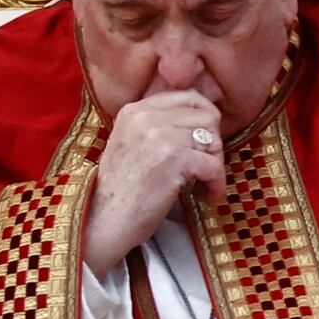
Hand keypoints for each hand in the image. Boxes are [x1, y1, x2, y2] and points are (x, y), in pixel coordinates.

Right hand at [87, 87, 228, 270]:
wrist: (101, 222)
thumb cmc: (121, 189)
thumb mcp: (131, 143)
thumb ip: (158, 124)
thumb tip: (205, 115)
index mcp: (135, 110)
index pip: (190, 97)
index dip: (206, 120)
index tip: (205, 142)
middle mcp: (146, 117)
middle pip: (208, 117)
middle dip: (213, 145)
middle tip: (204, 168)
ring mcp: (160, 137)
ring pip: (215, 141)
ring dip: (216, 166)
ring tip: (202, 184)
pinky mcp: (173, 160)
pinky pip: (214, 166)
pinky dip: (216, 185)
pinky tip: (206, 196)